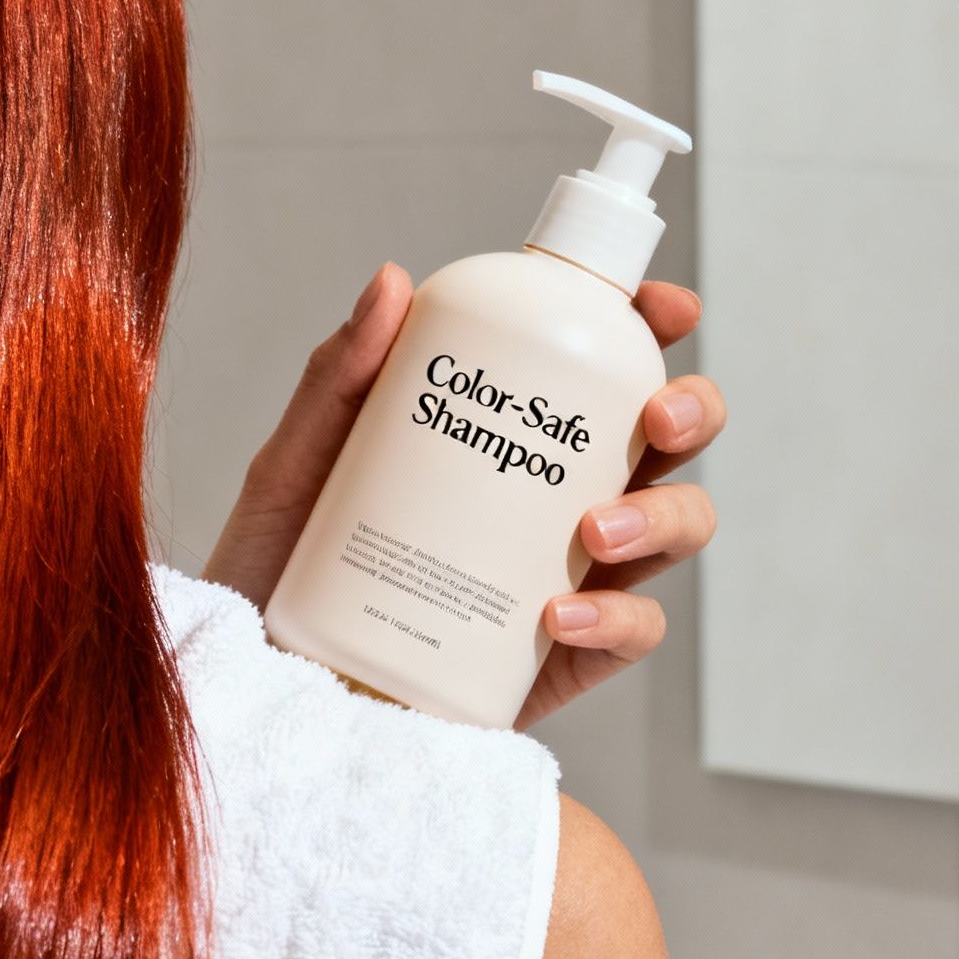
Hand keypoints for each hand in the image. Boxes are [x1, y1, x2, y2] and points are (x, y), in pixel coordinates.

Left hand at [201, 262, 723, 729]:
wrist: (266, 675)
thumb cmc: (286, 562)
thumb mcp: (299, 460)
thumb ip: (339, 376)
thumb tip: (392, 282)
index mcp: (509, 429)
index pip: (598, 361)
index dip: (650, 325)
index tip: (665, 307)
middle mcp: (555, 494)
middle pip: (666, 439)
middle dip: (691, 411)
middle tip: (654, 416)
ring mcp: (571, 573)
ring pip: (674, 527)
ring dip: (663, 517)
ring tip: (594, 530)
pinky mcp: (563, 657)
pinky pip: (630, 631)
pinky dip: (613, 618)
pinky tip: (558, 616)